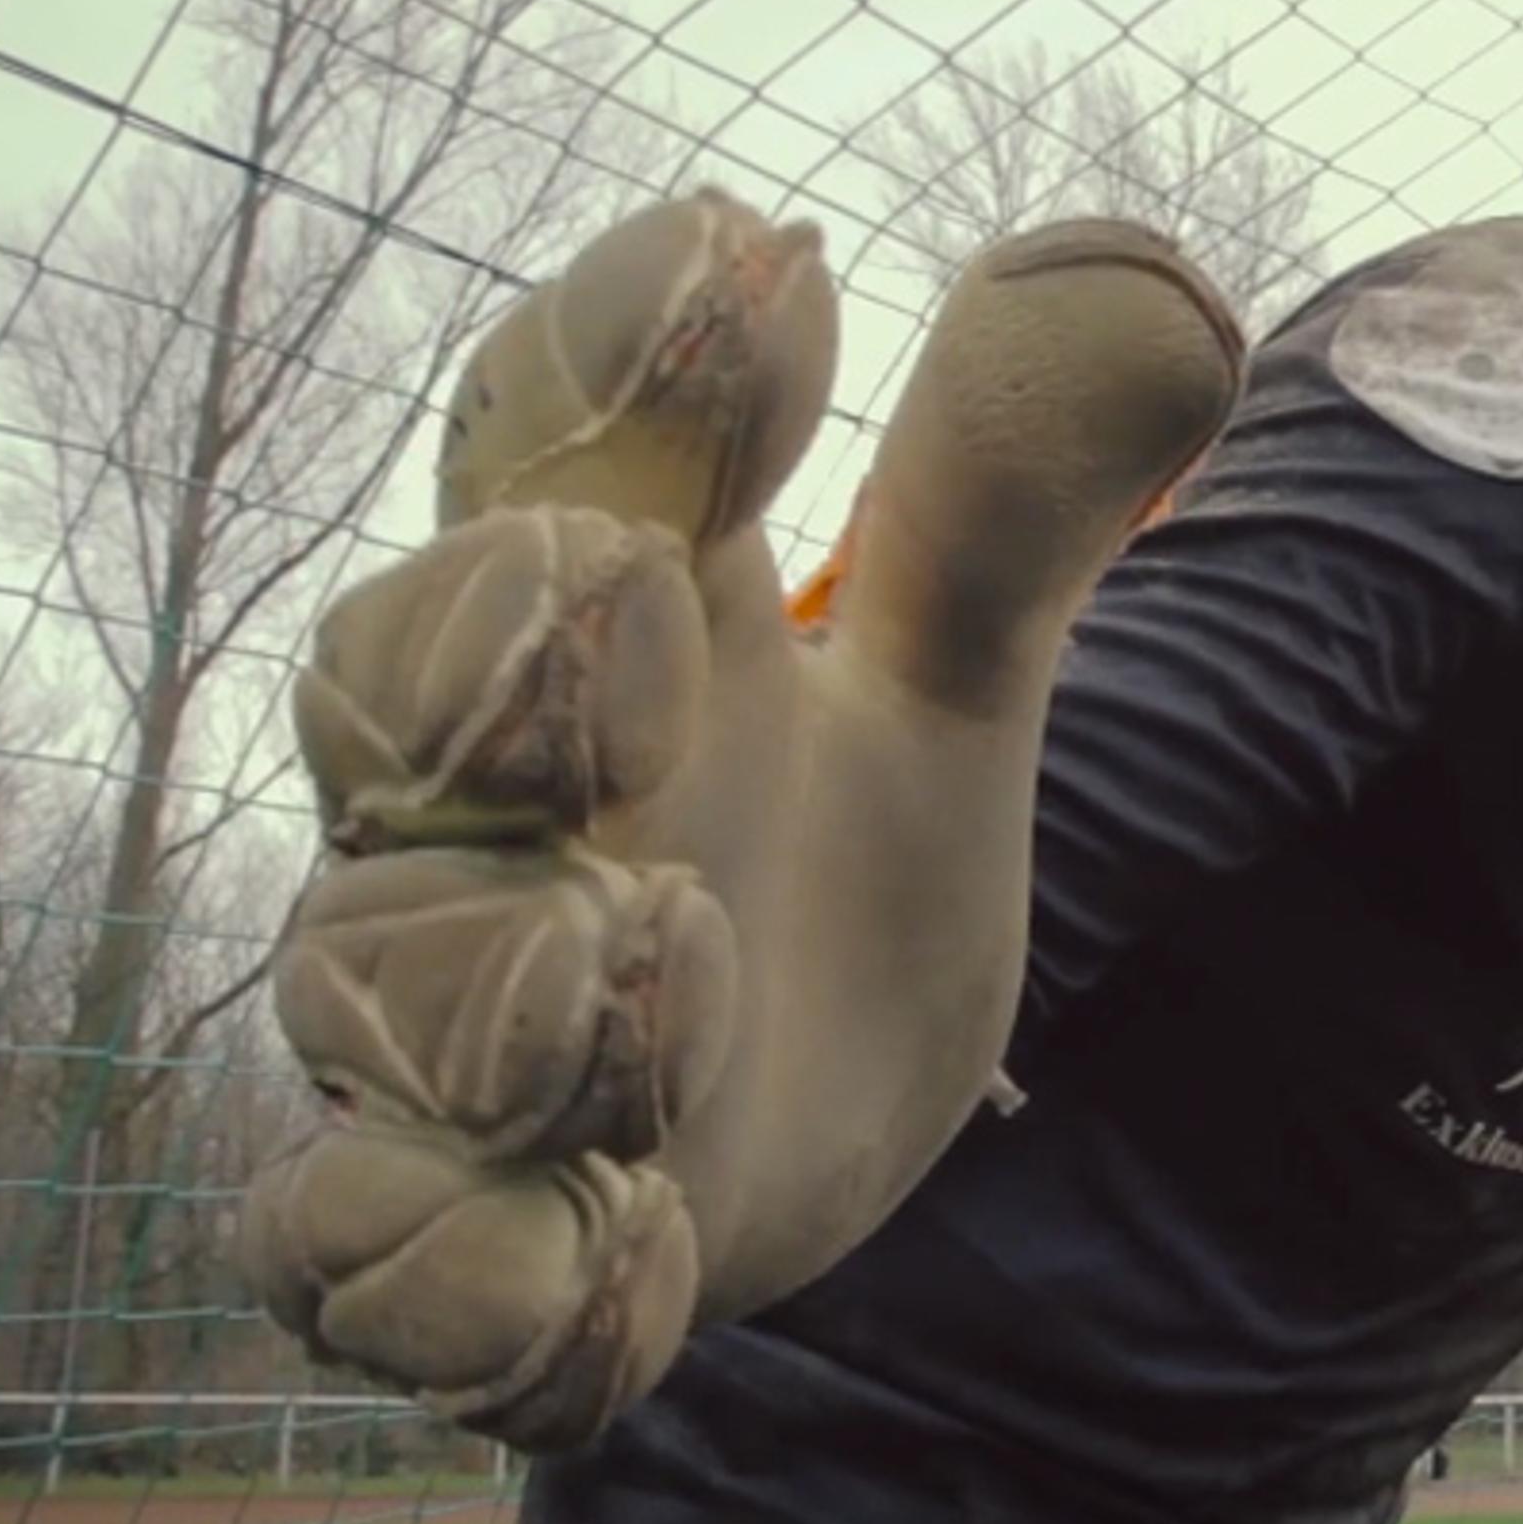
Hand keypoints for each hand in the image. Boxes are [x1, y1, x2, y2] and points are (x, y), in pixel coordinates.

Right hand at [233, 188, 1244, 1452]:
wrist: (805, 1113)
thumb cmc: (830, 844)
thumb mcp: (953, 670)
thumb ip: (1014, 491)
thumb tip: (1158, 284)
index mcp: (599, 615)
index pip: (546, 431)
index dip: (619, 343)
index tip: (753, 256)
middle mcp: (476, 804)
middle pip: (389, 678)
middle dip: (496, 641)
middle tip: (636, 587)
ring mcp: (444, 1027)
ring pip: (368, 973)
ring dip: (506, 960)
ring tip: (663, 941)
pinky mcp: (456, 1243)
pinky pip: (364, 1260)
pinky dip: (462, 1267)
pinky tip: (612, 1242)